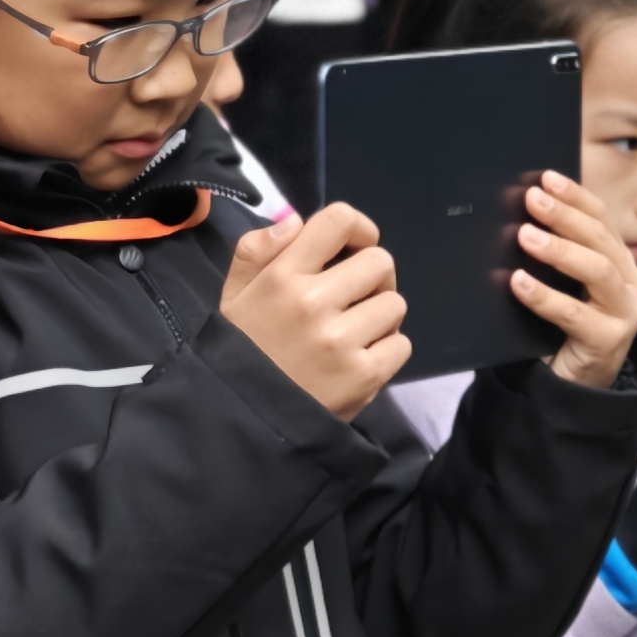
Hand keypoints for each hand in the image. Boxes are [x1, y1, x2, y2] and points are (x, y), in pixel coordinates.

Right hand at [223, 204, 409, 419]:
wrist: (244, 416)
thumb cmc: (245, 347)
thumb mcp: (234, 294)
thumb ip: (257, 251)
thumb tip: (296, 220)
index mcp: (282, 275)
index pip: (339, 220)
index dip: (359, 228)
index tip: (355, 247)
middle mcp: (313, 301)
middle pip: (380, 261)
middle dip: (373, 277)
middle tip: (356, 297)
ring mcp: (341, 339)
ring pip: (395, 303)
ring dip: (381, 315)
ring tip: (355, 331)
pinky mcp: (364, 374)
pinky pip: (401, 343)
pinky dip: (387, 350)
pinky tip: (360, 358)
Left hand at [512, 173, 636, 388]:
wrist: (574, 383)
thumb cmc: (565, 326)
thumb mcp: (566, 284)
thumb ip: (557, 253)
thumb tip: (522, 212)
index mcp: (620, 262)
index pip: (603, 220)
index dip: (577, 197)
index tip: (546, 178)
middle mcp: (630, 284)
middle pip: (602, 241)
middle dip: (566, 216)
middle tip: (531, 200)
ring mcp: (625, 313)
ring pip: (598, 271)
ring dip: (560, 250)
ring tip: (525, 236)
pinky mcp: (609, 340)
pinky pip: (574, 314)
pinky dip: (544, 296)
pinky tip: (519, 283)